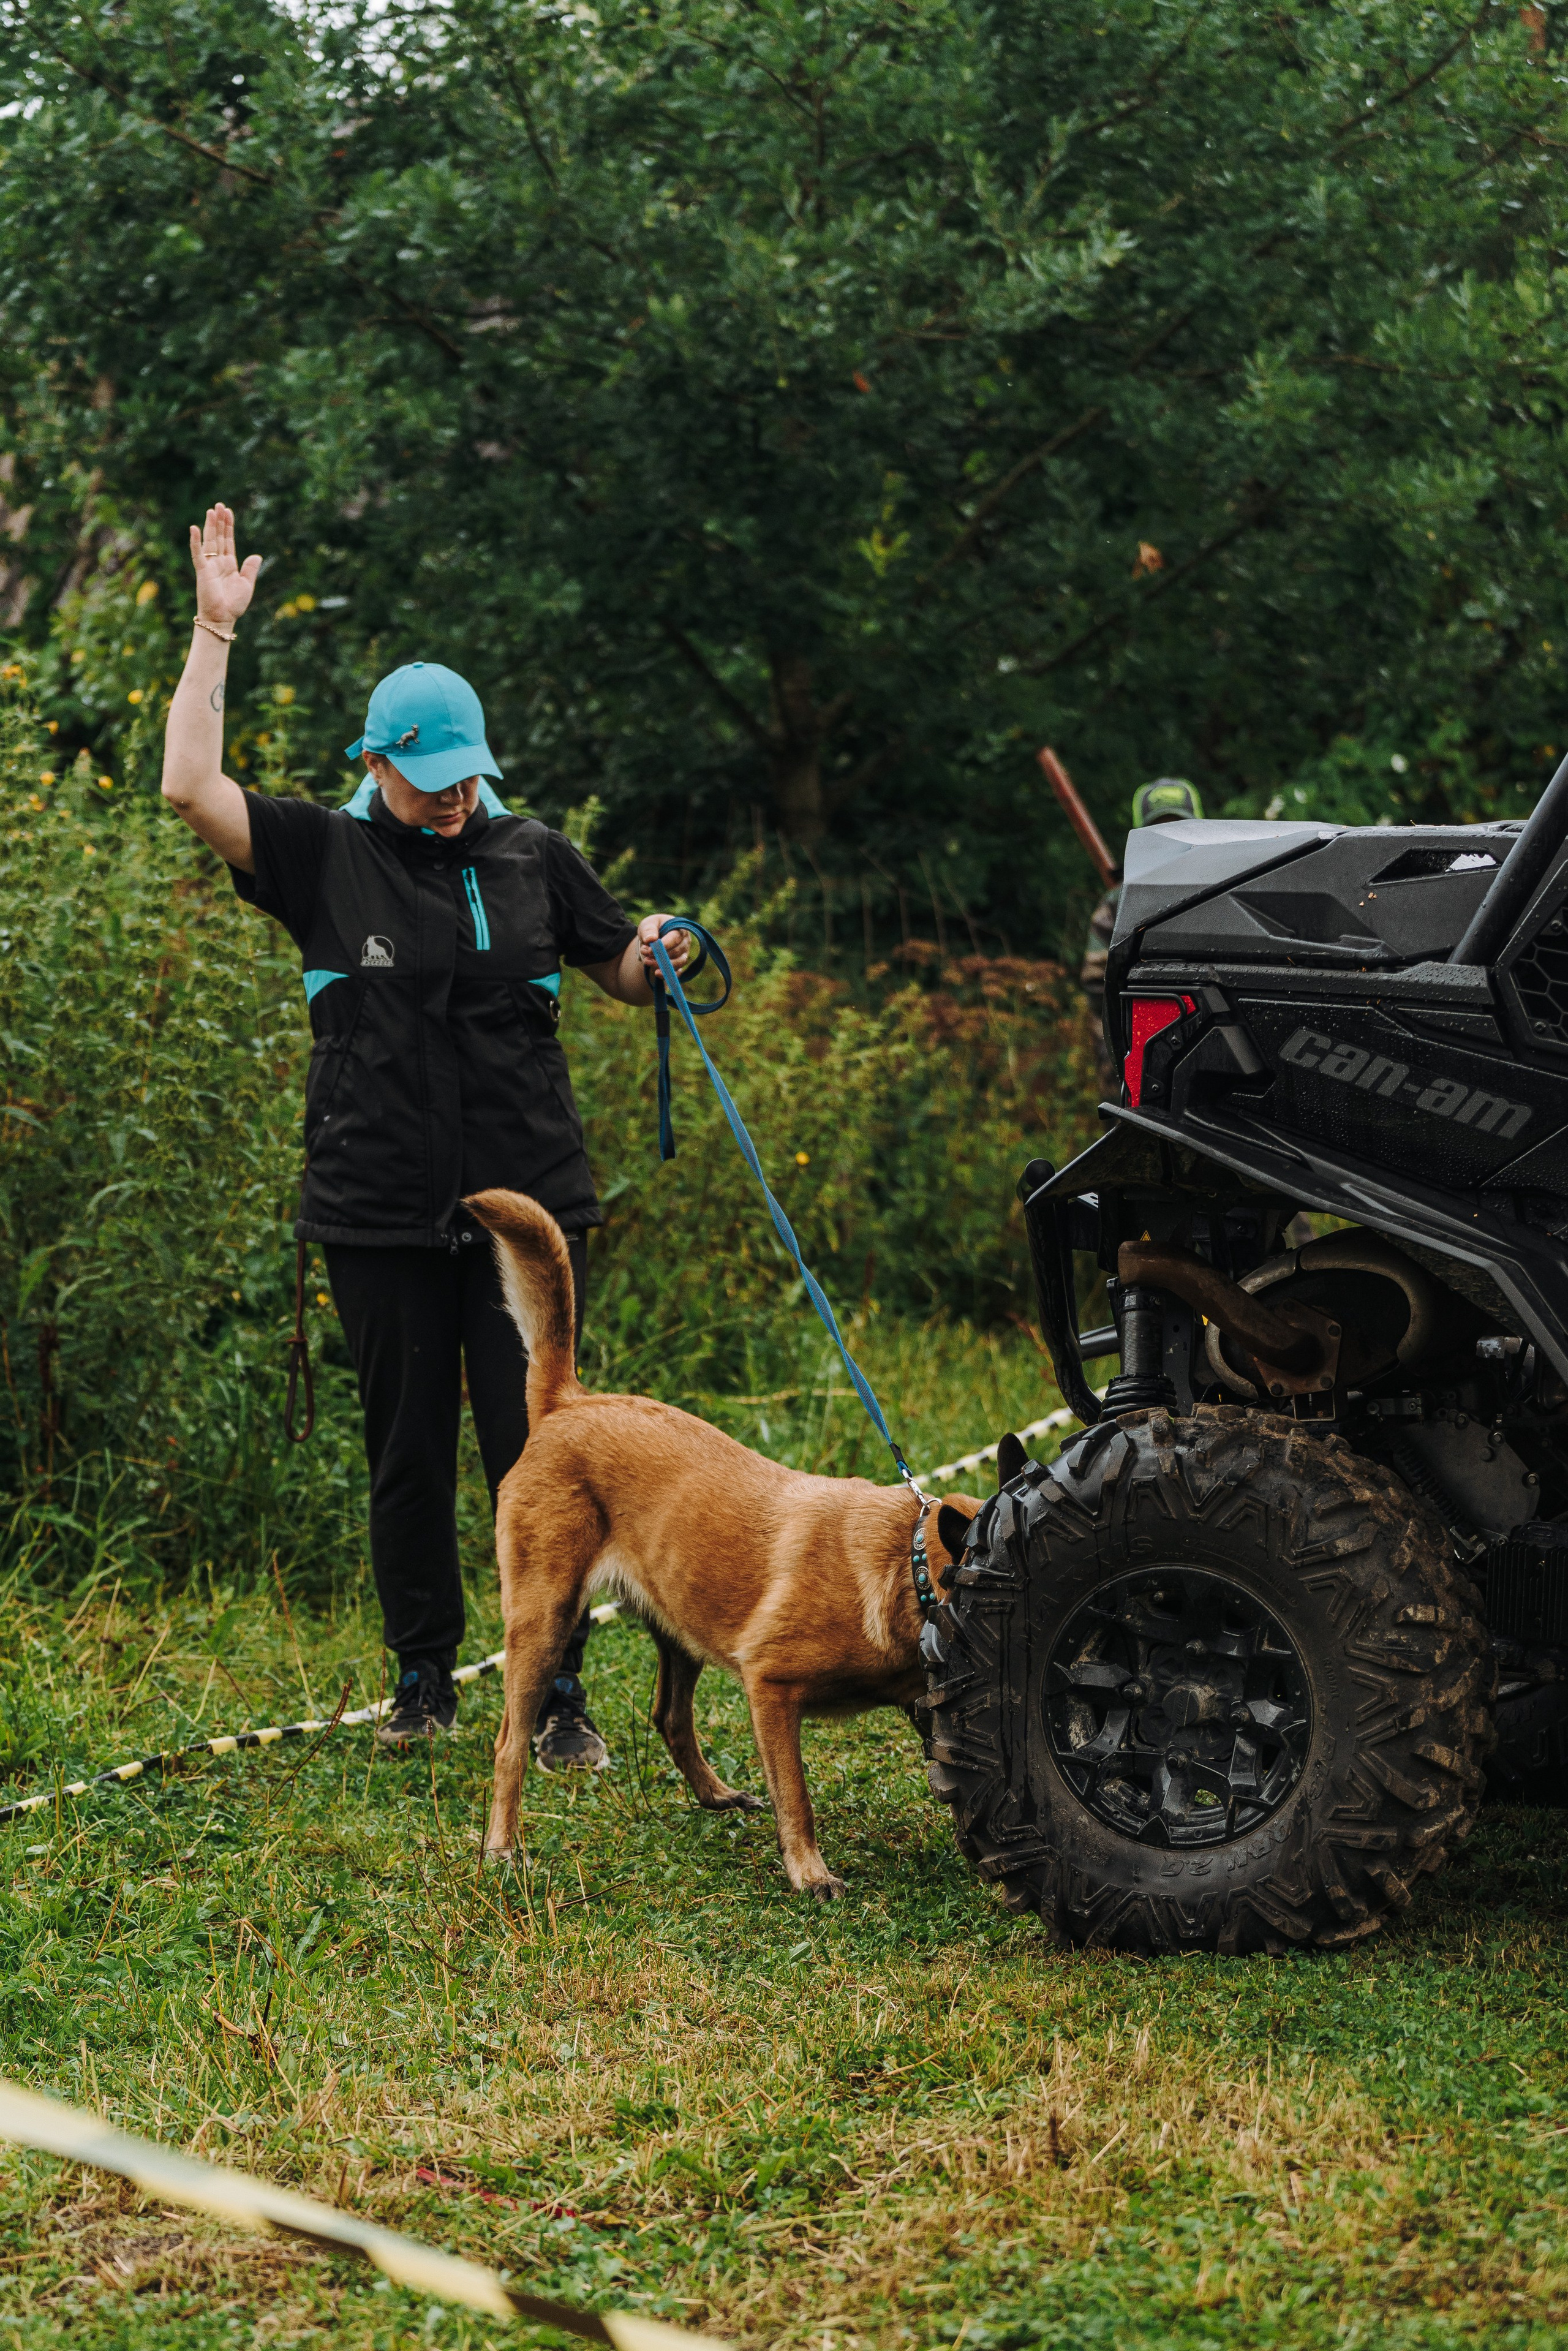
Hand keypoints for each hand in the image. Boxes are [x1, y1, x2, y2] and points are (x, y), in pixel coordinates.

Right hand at [188, 503, 261, 628]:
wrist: (223, 619)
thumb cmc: (234, 605)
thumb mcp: (246, 585)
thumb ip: (251, 569)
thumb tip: (257, 555)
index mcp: (229, 564)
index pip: (228, 541)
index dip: (229, 526)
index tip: (228, 511)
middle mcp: (218, 562)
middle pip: (219, 537)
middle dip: (219, 521)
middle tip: (219, 505)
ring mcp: (209, 565)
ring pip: (210, 541)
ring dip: (210, 526)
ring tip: (211, 510)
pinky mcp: (202, 571)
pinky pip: (197, 554)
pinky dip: (195, 542)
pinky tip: (195, 528)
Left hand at [637, 913, 691, 973]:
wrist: (654, 937)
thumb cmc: (654, 928)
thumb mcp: (648, 924)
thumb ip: (648, 930)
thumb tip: (650, 939)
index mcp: (679, 929)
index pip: (675, 938)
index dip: (664, 945)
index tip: (650, 949)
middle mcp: (685, 942)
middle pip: (676, 952)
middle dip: (660, 955)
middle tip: (645, 953)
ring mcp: (684, 954)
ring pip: (678, 963)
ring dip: (662, 965)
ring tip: (647, 961)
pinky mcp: (679, 965)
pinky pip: (677, 973)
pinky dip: (667, 974)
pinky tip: (656, 973)